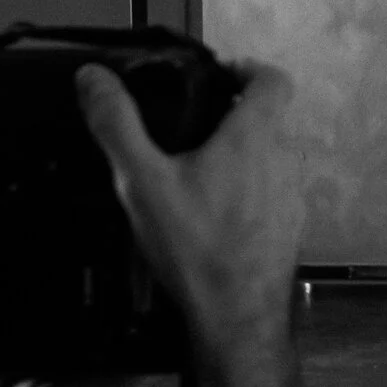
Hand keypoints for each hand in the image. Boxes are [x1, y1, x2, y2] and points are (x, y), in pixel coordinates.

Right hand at [77, 59, 303, 386]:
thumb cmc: (195, 246)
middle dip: (233, 116)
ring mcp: (293, 195)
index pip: (273, 78)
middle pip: (270, 118)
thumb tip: (92, 76)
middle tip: (191, 127)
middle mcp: (286, 158)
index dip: (247, 69)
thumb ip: (117, 124)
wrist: (236, 318)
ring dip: (241, 156)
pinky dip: (247, 192)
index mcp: (257, 135)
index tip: (217, 76)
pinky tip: (211, 216)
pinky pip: (272, 193)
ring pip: (271, 157)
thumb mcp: (143, 180)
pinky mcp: (290, 228)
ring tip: (195, 173)